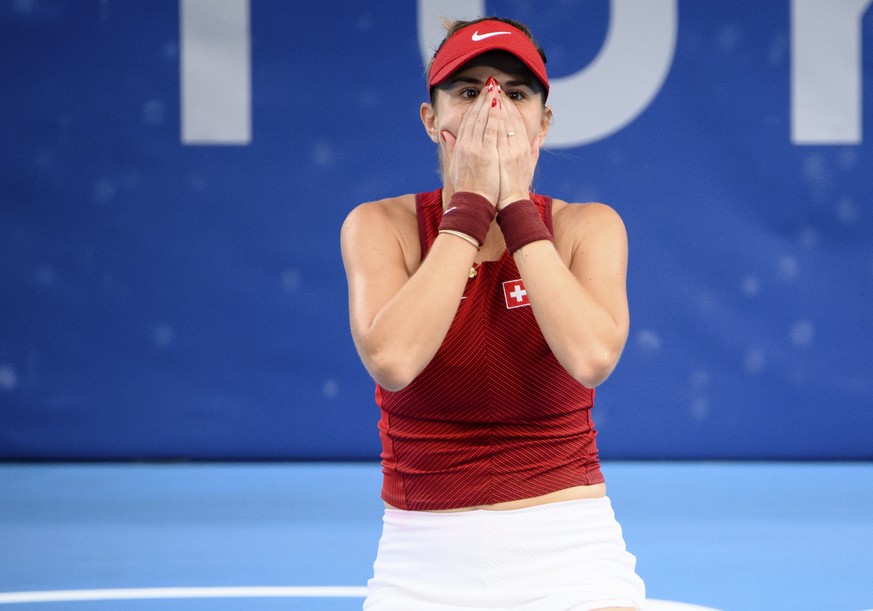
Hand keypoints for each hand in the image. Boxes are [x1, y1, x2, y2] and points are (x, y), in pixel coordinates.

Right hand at [439, 79, 501, 203]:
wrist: (471, 203)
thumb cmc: (466, 189)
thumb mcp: (455, 166)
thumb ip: (452, 148)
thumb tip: (446, 135)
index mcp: (460, 147)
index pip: (468, 121)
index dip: (475, 106)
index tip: (482, 95)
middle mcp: (466, 145)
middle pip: (475, 116)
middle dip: (483, 99)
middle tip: (490, 85)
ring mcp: (476, 148)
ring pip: (483, 120)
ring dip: (489, 103)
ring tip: (496, 89)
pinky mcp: (486, 154)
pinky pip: (491, 130)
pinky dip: (495, 117)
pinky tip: (499, 105)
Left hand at [496, 89, 535, 208]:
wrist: (511, 203)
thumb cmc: (517, 187)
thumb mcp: (530, 166)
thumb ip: (534, 150)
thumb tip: (538, 138)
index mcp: (524, 146)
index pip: (516, 120)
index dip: (508, 106)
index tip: (501, 95)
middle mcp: (518, 145)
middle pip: (509, 117)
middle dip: (500, 100)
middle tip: (493, 85)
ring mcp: (509, 149)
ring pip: (502, 121)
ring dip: (495, 104)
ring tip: (488, 91)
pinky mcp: (500, 155)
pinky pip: (496, 132)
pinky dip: (492, 119)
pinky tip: (486, 108)